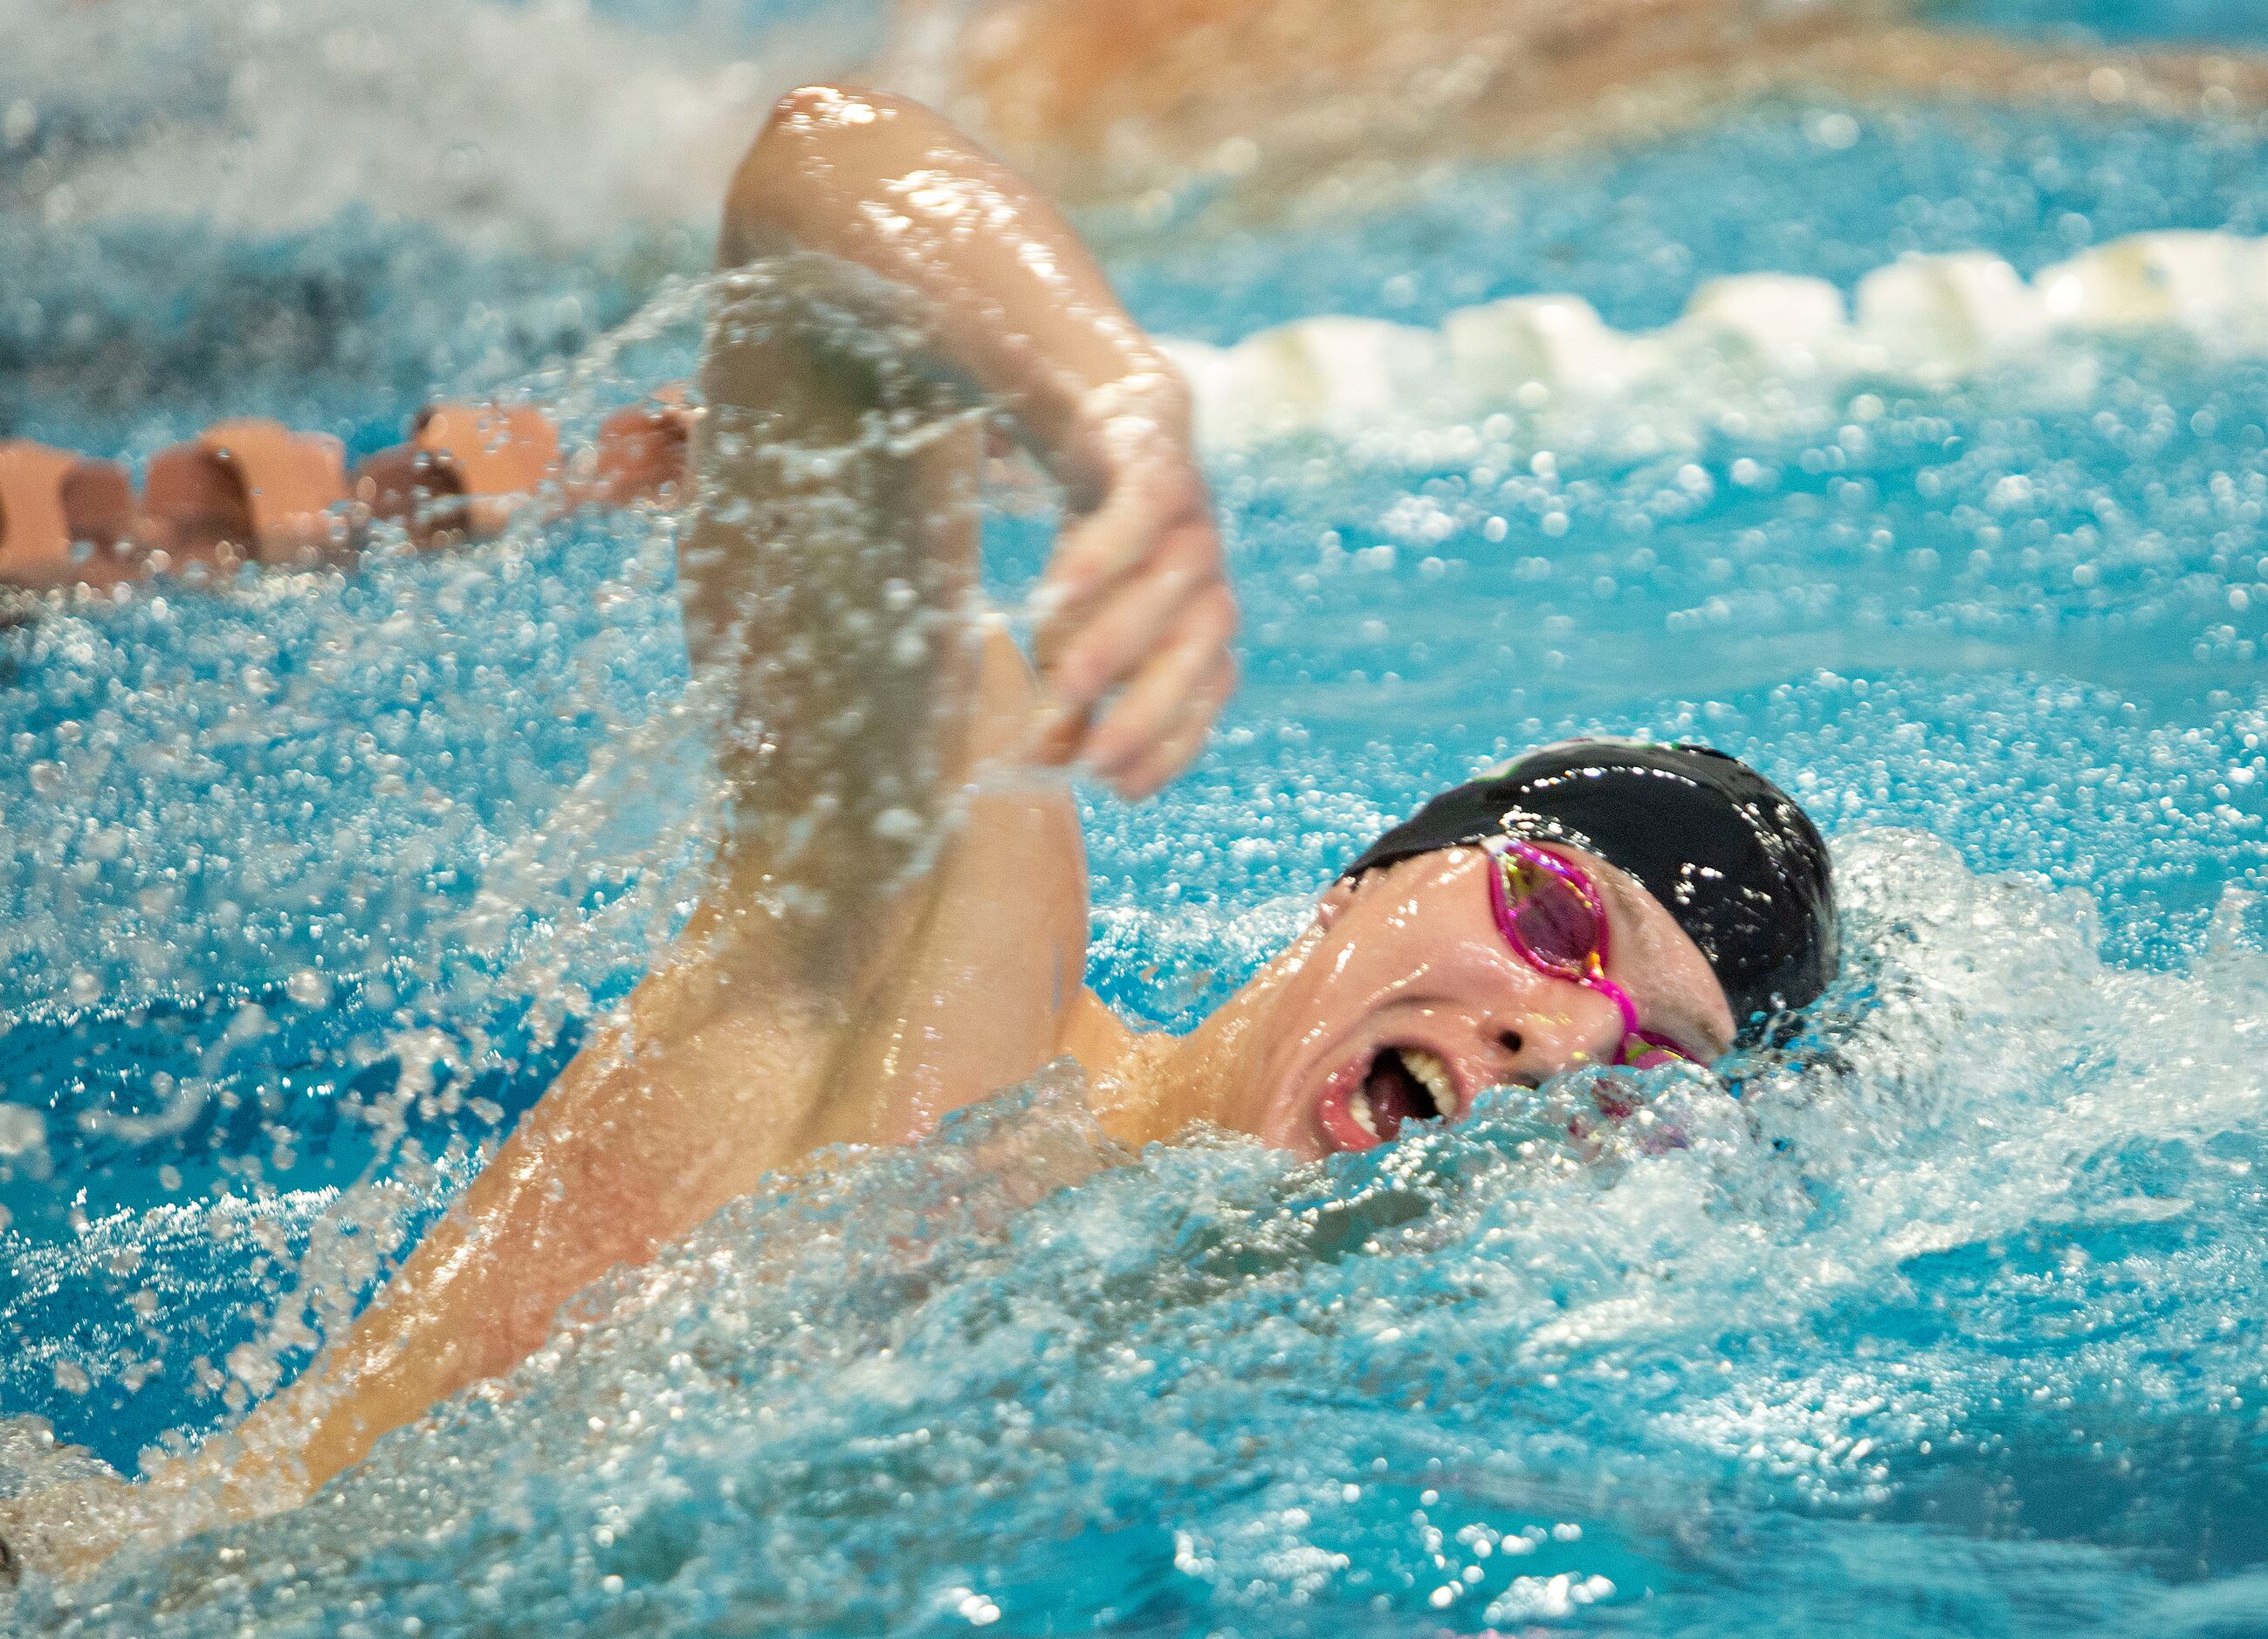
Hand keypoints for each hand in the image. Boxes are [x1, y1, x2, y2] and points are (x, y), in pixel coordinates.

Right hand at [1029, 379, 1236, 799]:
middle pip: (1200, 648)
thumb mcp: (1079, 621)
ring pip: (1172, 582)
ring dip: (1118, 640)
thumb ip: (1069, 686)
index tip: (1117, 789)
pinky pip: (1143, 505)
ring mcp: (1192, 513)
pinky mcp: (1157, 455)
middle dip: (1148, 709)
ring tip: (1059, 686)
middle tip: (1092, 760)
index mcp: (1204, 620)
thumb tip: (1041, 763)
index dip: (1169, 745)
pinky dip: (1107, 549)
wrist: (1111, 412)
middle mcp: (1210, 574)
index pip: (1206, 695)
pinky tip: (1056, 589)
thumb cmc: (1099, 539)